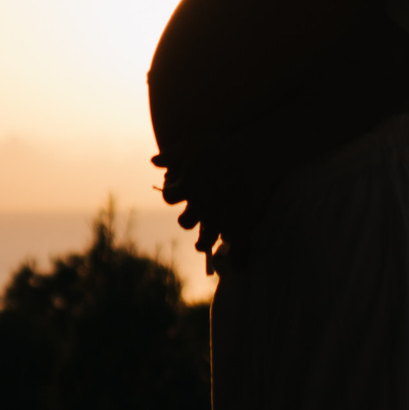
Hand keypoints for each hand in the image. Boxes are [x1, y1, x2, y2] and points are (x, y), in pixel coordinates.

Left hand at [154, 144, 284, 273]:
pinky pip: (238, 249)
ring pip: (207, 240)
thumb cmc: (222, 146)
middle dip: (187, 220)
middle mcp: (200, 208)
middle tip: (190, 218)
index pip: (169, 196)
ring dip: (204, 243)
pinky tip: (239, 265)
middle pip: (185, 222)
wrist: (255, 155)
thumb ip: (171, 153)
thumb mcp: (192, 144)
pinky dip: (240, 259)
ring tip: (203, 244)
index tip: (176, 190)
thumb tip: (153, 160)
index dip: (172, 193)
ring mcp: (220, 220)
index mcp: (186, 189)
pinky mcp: (241, 226)